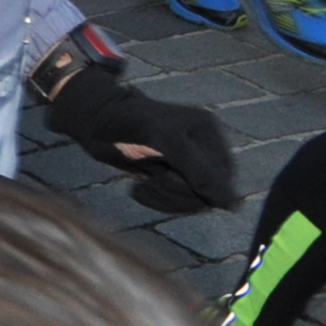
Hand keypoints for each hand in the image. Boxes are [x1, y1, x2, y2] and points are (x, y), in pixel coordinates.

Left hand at [48, 66, 237, 214]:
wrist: (93, 121)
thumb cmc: (126, 122)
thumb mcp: (164, 140)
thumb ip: (198, 169)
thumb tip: (231, 204)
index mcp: (208, 131)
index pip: (220, 178)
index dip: (197, 187)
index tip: (165, 177)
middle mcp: (203, 147)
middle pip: (209, 193)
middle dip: (177, 194)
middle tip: (152, 182)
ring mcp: (188, 162)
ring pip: (193, 201)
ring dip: (165, 200)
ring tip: (142, 188)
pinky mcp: (172, 176)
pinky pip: (177, 203)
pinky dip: (157, 202)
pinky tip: (138, 190)